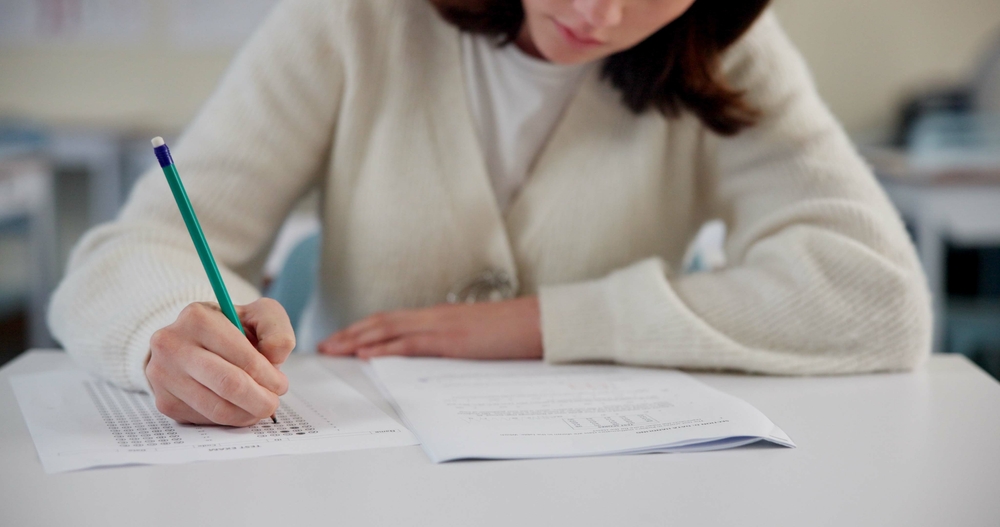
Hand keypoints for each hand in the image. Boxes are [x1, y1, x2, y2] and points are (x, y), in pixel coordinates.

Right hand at [145, 298, 294, 426]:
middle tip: (273, 402)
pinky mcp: (164, 400)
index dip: (269, 377)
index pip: (243, 357)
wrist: (190, 341)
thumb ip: (276, 330)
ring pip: (217, 408)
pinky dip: (228, 419)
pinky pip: (204, 419)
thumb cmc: (230, 328)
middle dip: (260, 400)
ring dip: (247, 413)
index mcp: (197, 318)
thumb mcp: (258, 314)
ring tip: (259, 407)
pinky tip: (237, 408)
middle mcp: (172, 344)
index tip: (280, 385)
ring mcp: (163, 374)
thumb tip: (275, 357)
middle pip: (228, 385)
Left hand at [318, 296, 542, 359]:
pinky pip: (409, 344)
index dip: (363, 328)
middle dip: (349, 334)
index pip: (392, 320)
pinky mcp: (449, 340)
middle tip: (323, 346)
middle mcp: (433, 316)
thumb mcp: (474, 336)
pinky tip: (364, 355)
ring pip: (388, 330)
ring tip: (332, 350)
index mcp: (438, 316)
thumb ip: (451, 342)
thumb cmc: (512, 331)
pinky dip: (383, 349)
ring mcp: (440, 326)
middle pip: (381, 322)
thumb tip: (434, 356)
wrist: (537, 322)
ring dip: (356, 340)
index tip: (341, 338)